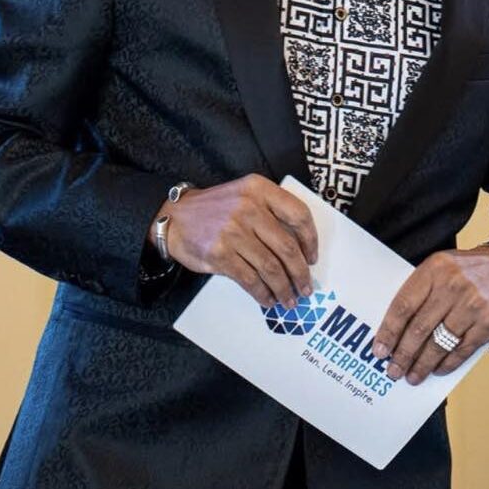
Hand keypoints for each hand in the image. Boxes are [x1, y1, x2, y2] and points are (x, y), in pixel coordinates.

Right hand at [153, 174, 317, 308]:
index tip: (312, 257)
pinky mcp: (220, 254)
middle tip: (306, 287)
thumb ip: (271, 212)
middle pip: (287, 247)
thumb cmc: (216, 209)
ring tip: (289, 299)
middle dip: (300, 273)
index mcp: (259, 189)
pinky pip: (250, 279)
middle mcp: (248, 208)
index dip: (311, 240)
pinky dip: (263, 293)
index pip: (298, 214)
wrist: (176, 217)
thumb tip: (300, 251)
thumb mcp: (245, 195)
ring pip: (271, 267)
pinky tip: (268, 299)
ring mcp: (233, 232)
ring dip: (284, 288)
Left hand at [372, 247, 488, 382]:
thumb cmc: (466, 271)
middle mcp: (453, 286)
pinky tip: (437, 370)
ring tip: (413, 376)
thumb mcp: (440, 267)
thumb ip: (420, 291)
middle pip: (420, 328)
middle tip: (394, 370)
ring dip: (423, 364)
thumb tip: (395, 329)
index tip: (380, 351)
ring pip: (440, 343)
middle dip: (404, 354)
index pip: (404, 305)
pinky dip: (447, 363)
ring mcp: (474, 305)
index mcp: (435, 269)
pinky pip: (462, 350)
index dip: (389, 331)